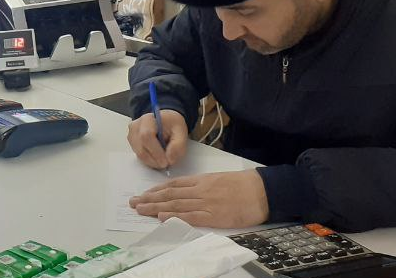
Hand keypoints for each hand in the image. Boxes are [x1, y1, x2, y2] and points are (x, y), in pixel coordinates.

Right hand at [127, 109, 187, 169]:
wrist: (165, 122)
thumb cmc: (172, 125)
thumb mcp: (181, 132)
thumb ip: (178, 145)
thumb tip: (170, 159)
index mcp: (148, 119)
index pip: (146, 136)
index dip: (156, 152)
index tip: (166, 162)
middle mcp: (136, 126)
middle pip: (141, 148)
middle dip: (155, 160)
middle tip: (166, 163)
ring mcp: (132, 135)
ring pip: (139, 154)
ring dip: (152, 161)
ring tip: (163, 159)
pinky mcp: (132, 143)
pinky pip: (139, 156)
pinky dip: (149, 160)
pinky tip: (157, 157)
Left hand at [129, 170, 269, 228]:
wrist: (262, 190)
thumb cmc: (244, 184)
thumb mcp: (219, 179)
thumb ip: (202, 184)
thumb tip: (186, 190)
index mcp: (202, 180)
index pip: (173, 185)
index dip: (156, 190)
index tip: (144, 194)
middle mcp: (200, 190)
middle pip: (169, 195)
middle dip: (149, 199)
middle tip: (133, 203)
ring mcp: (206, 203)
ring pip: (175, 205)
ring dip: (156, 208)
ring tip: (140, 210)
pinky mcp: (214, 216)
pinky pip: (191, 217)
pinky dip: (175, 217)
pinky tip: (162, 218)